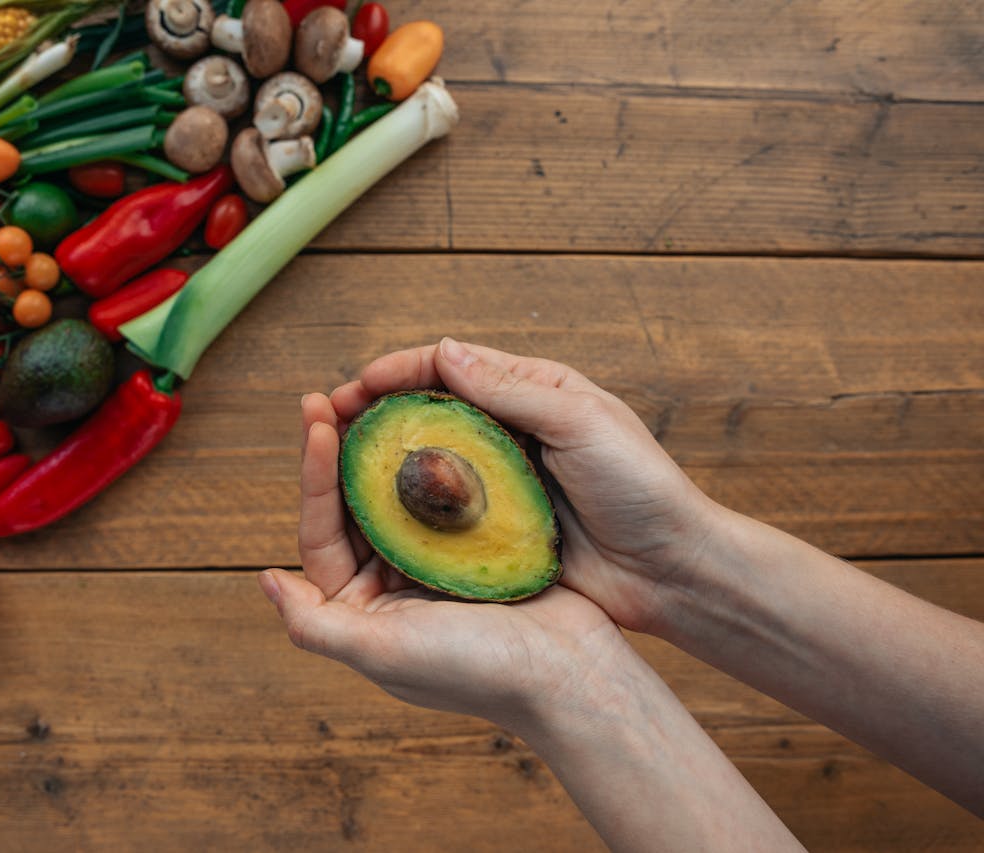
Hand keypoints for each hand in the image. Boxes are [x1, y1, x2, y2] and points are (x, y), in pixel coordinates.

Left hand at [259, 387, 631, 731]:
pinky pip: (444, 494)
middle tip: (328, 396)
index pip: (322, 532)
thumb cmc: (475, 669)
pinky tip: (427, 421)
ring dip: (383, 449)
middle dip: (339, 450)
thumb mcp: (381, 651)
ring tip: (372, 397)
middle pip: (353, 506)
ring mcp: (435, 564)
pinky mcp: (478, 547)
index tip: (316, 421)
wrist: (572, 676)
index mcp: (361, 610)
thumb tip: (265, 580)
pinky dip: (433, 459)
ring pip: (396, 493)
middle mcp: (391, 585)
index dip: (313, 476)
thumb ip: (314, 625)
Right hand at [323, 338, 720, 633]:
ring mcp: (500, 482)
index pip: (449, 367)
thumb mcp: (581, 424)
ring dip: (382, 459)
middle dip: (376, 411)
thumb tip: (444, 353)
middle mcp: (509, 431)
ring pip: (427, 460)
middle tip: (328, 423)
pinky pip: (441, 511)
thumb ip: (513, 390)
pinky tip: (374, 514)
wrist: (672, 570)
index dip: (396, 371)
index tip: (353, 387)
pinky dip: (406, 507)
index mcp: (531, 392)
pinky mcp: (497, 528)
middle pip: (428, 410)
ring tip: (337, 467)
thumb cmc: (640, 487)